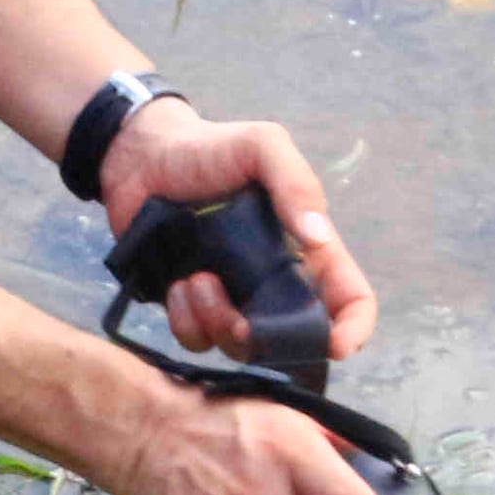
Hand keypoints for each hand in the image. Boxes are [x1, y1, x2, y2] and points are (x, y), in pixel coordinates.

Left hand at [100, 105, 375, 365]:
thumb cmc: (209, 148)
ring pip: (242, 347)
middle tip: (239, 322)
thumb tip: (320, 237)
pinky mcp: (192, 308)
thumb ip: (295, 183)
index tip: (335, 346)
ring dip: (219, 323)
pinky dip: (186, 321)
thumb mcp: (262, 147)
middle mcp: (275, 282)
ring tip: (197, 279)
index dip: (353, 329)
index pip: (349, 301)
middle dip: (269, 342)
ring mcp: (233, 299)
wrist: (142, 158)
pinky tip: (177, 284)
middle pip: (293, 341)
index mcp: (306, 249)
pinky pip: (197, 341)